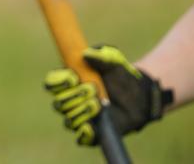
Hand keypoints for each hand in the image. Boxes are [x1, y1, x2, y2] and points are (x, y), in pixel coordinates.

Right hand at [44, 45, 172, 145]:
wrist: (141, 95)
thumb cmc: (122, 75)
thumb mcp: (114, 61)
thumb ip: (101, 56)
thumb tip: (85, 55)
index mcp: (70, 82)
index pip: (52, 83)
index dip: (58, 81)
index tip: (73, 78)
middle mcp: (72, 101)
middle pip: (59, 103)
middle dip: (74, 97)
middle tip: (93, 89)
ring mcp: (81, 117)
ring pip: (68, 120)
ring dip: (81, 112)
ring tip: (99, 105)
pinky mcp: (93, 132)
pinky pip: (80, 139)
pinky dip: (84, 133)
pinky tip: (92, 126)